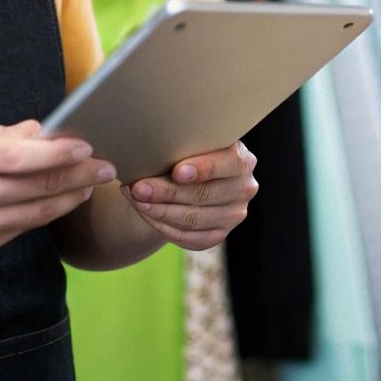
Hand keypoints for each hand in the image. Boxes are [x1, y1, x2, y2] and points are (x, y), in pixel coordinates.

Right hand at [0, 112, 114, 261]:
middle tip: (105, 167)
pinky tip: (58, 201)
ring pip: (37, 213)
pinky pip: (20, 230)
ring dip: (70, 198)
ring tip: (90, 184)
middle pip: (40, 187)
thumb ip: (0, 131)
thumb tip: (41, 132)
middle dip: (80, 176)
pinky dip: (43, 215)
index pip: (25, 156)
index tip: (88, 147)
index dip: (62, 153)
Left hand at [120, 141, 258, 250]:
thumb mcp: (189, 142)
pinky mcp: (219, 235)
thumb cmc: (186, 152)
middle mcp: (244, 188)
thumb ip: (181, 144)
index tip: (176, 171)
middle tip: (138, 188)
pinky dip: (162, 226)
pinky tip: (145, 213)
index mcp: (242, 159)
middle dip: (167, 192)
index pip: (228, 164)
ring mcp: (234, 215)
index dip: (203, 169)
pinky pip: (189, 238)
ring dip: (159, 211)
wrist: (188, 177)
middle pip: (204, 195)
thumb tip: (149, 149)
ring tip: (136, 199)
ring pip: (193, 220)